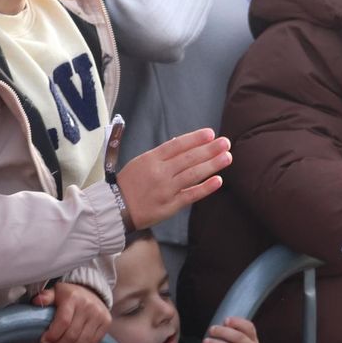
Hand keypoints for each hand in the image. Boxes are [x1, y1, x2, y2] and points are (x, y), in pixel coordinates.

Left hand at [31, 282, 110, 342]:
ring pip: (82, 342)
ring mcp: (99, 315)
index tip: (44, 341)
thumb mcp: (56, 292)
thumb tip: (37, 301)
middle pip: (72, 335)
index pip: (63, 321)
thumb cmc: (70, 295)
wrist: (91, 291)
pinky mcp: (106, 323)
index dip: (52, 335)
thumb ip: (46, 296)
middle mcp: (88, 306)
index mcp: (73, 297)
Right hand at [116, 128, 231, 228]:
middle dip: (209, 149)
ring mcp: (166, 189)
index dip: (195, 138)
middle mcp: (160, 172)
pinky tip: (218, 180)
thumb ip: (160, 154)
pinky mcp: (170, 206)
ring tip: (227, 157)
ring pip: (193, 174)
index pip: (177, 145)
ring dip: (212, 165)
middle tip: (225, 142)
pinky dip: (205, 188)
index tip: (210, 133)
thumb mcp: (140, 162)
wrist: (114, 209)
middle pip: (189, 158)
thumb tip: (180, 141)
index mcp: (151, 159)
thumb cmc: (128, 184)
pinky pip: (190, 195)